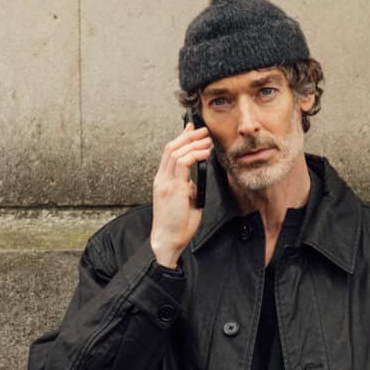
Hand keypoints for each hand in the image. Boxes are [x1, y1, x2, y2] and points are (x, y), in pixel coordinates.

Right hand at [150, 124, 213, 267]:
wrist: (167, 240)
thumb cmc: (178, 225)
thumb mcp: (185, 202)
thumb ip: (188, 189)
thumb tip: (195, 180)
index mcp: (163, 181)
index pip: (170, 153)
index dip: (180, 138)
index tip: (191, 129)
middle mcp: (162, 179)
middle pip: (171, 148)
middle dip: (188, 136)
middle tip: (203, 131)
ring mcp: (165, 182)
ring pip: (175, 152)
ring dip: (193, 143)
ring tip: (207, 140)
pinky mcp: (172, 188)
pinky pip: (182, 164)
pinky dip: (194, 155)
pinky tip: (204, 154)